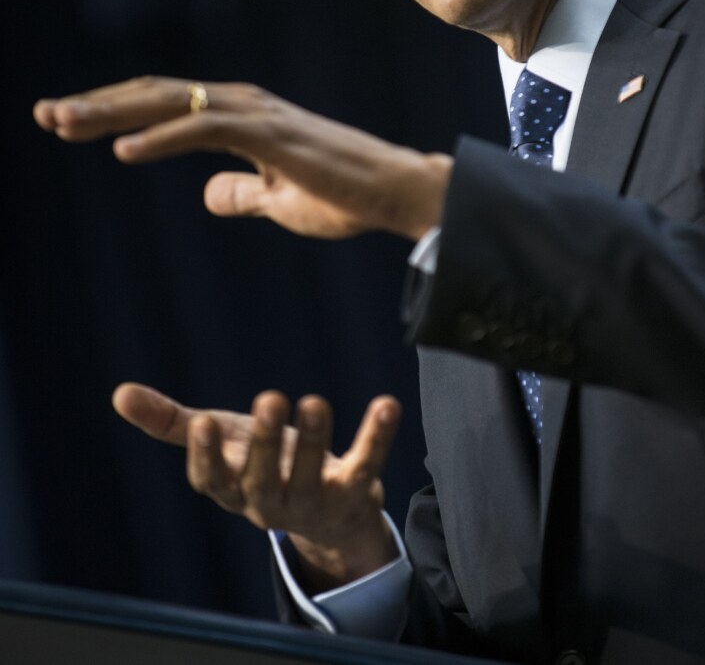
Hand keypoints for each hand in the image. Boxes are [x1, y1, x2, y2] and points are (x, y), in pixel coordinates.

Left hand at [34, 77, 451, 240]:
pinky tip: (121, 151)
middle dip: (97, 105)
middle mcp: (243, 105)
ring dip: (113, 114)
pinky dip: (160, 137)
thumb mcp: (278, 200)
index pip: (165, 105)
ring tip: (61, 124)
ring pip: (171, 103)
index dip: (114, 111)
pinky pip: (205, 130)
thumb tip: (206, 193)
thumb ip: (241, 192)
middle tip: (46, 115)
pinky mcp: (271, 135)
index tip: (67, 122)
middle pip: (156, 95)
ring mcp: (257, 115)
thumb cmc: (344, 195)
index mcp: (242, 117)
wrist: (395, 192)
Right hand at [113, 382, 401, 588]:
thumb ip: (173, 422)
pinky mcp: (354, 493)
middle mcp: (270, 503)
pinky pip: (366, 466)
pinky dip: (376, 437)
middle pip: (262, 482)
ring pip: (313, 477)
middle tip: (270, 399)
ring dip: (315, 440)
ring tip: (315, 400)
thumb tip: (119, 394)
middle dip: (265, 445)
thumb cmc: (262, 463)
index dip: (207, 456)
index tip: (205, 423)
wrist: (327, 510)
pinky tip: (386, 404)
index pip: (213, 481)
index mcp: (232, 489)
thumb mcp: (221, 440)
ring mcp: (314, 503)